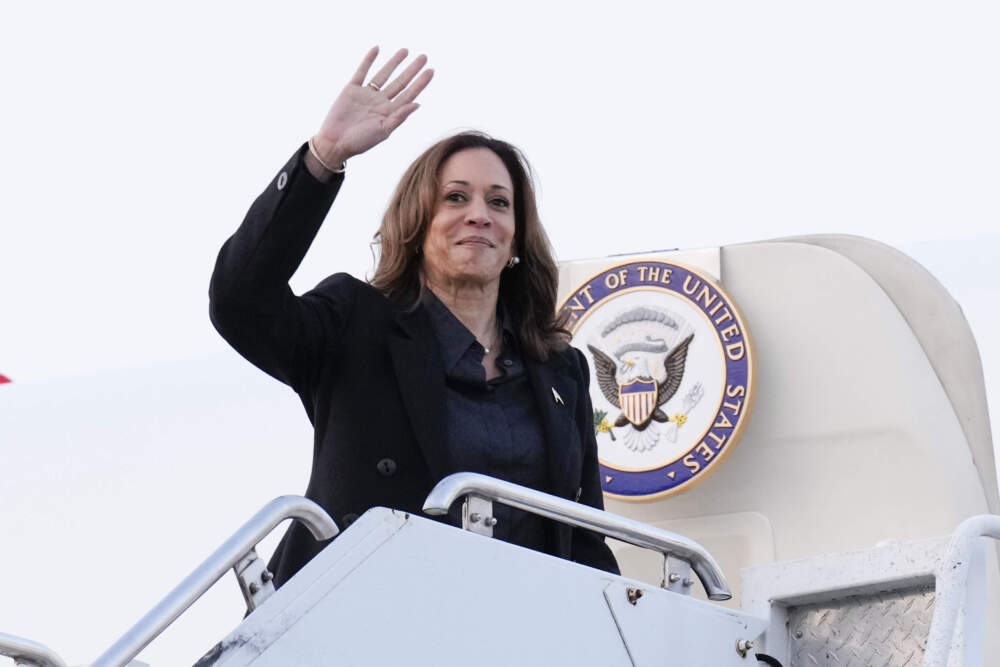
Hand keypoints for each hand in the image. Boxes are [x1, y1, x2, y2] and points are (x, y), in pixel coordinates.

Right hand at [312, 46, 432, 167]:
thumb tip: (418, 104)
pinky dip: (368, 60)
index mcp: (390, 113)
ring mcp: (366, 95)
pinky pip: (362, 72)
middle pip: (400, 82)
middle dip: (411, 70)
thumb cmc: (360, 142)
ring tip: (405, 50)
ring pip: (383, 75)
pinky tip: (377, 49)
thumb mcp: (383, 130)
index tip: (431, 70)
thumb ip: (399, 117)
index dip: (420, 83)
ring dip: (394, 63)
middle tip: (424, 57)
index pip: (409, 94)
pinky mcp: (351, 90)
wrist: (335, 142)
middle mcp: (380, 102)